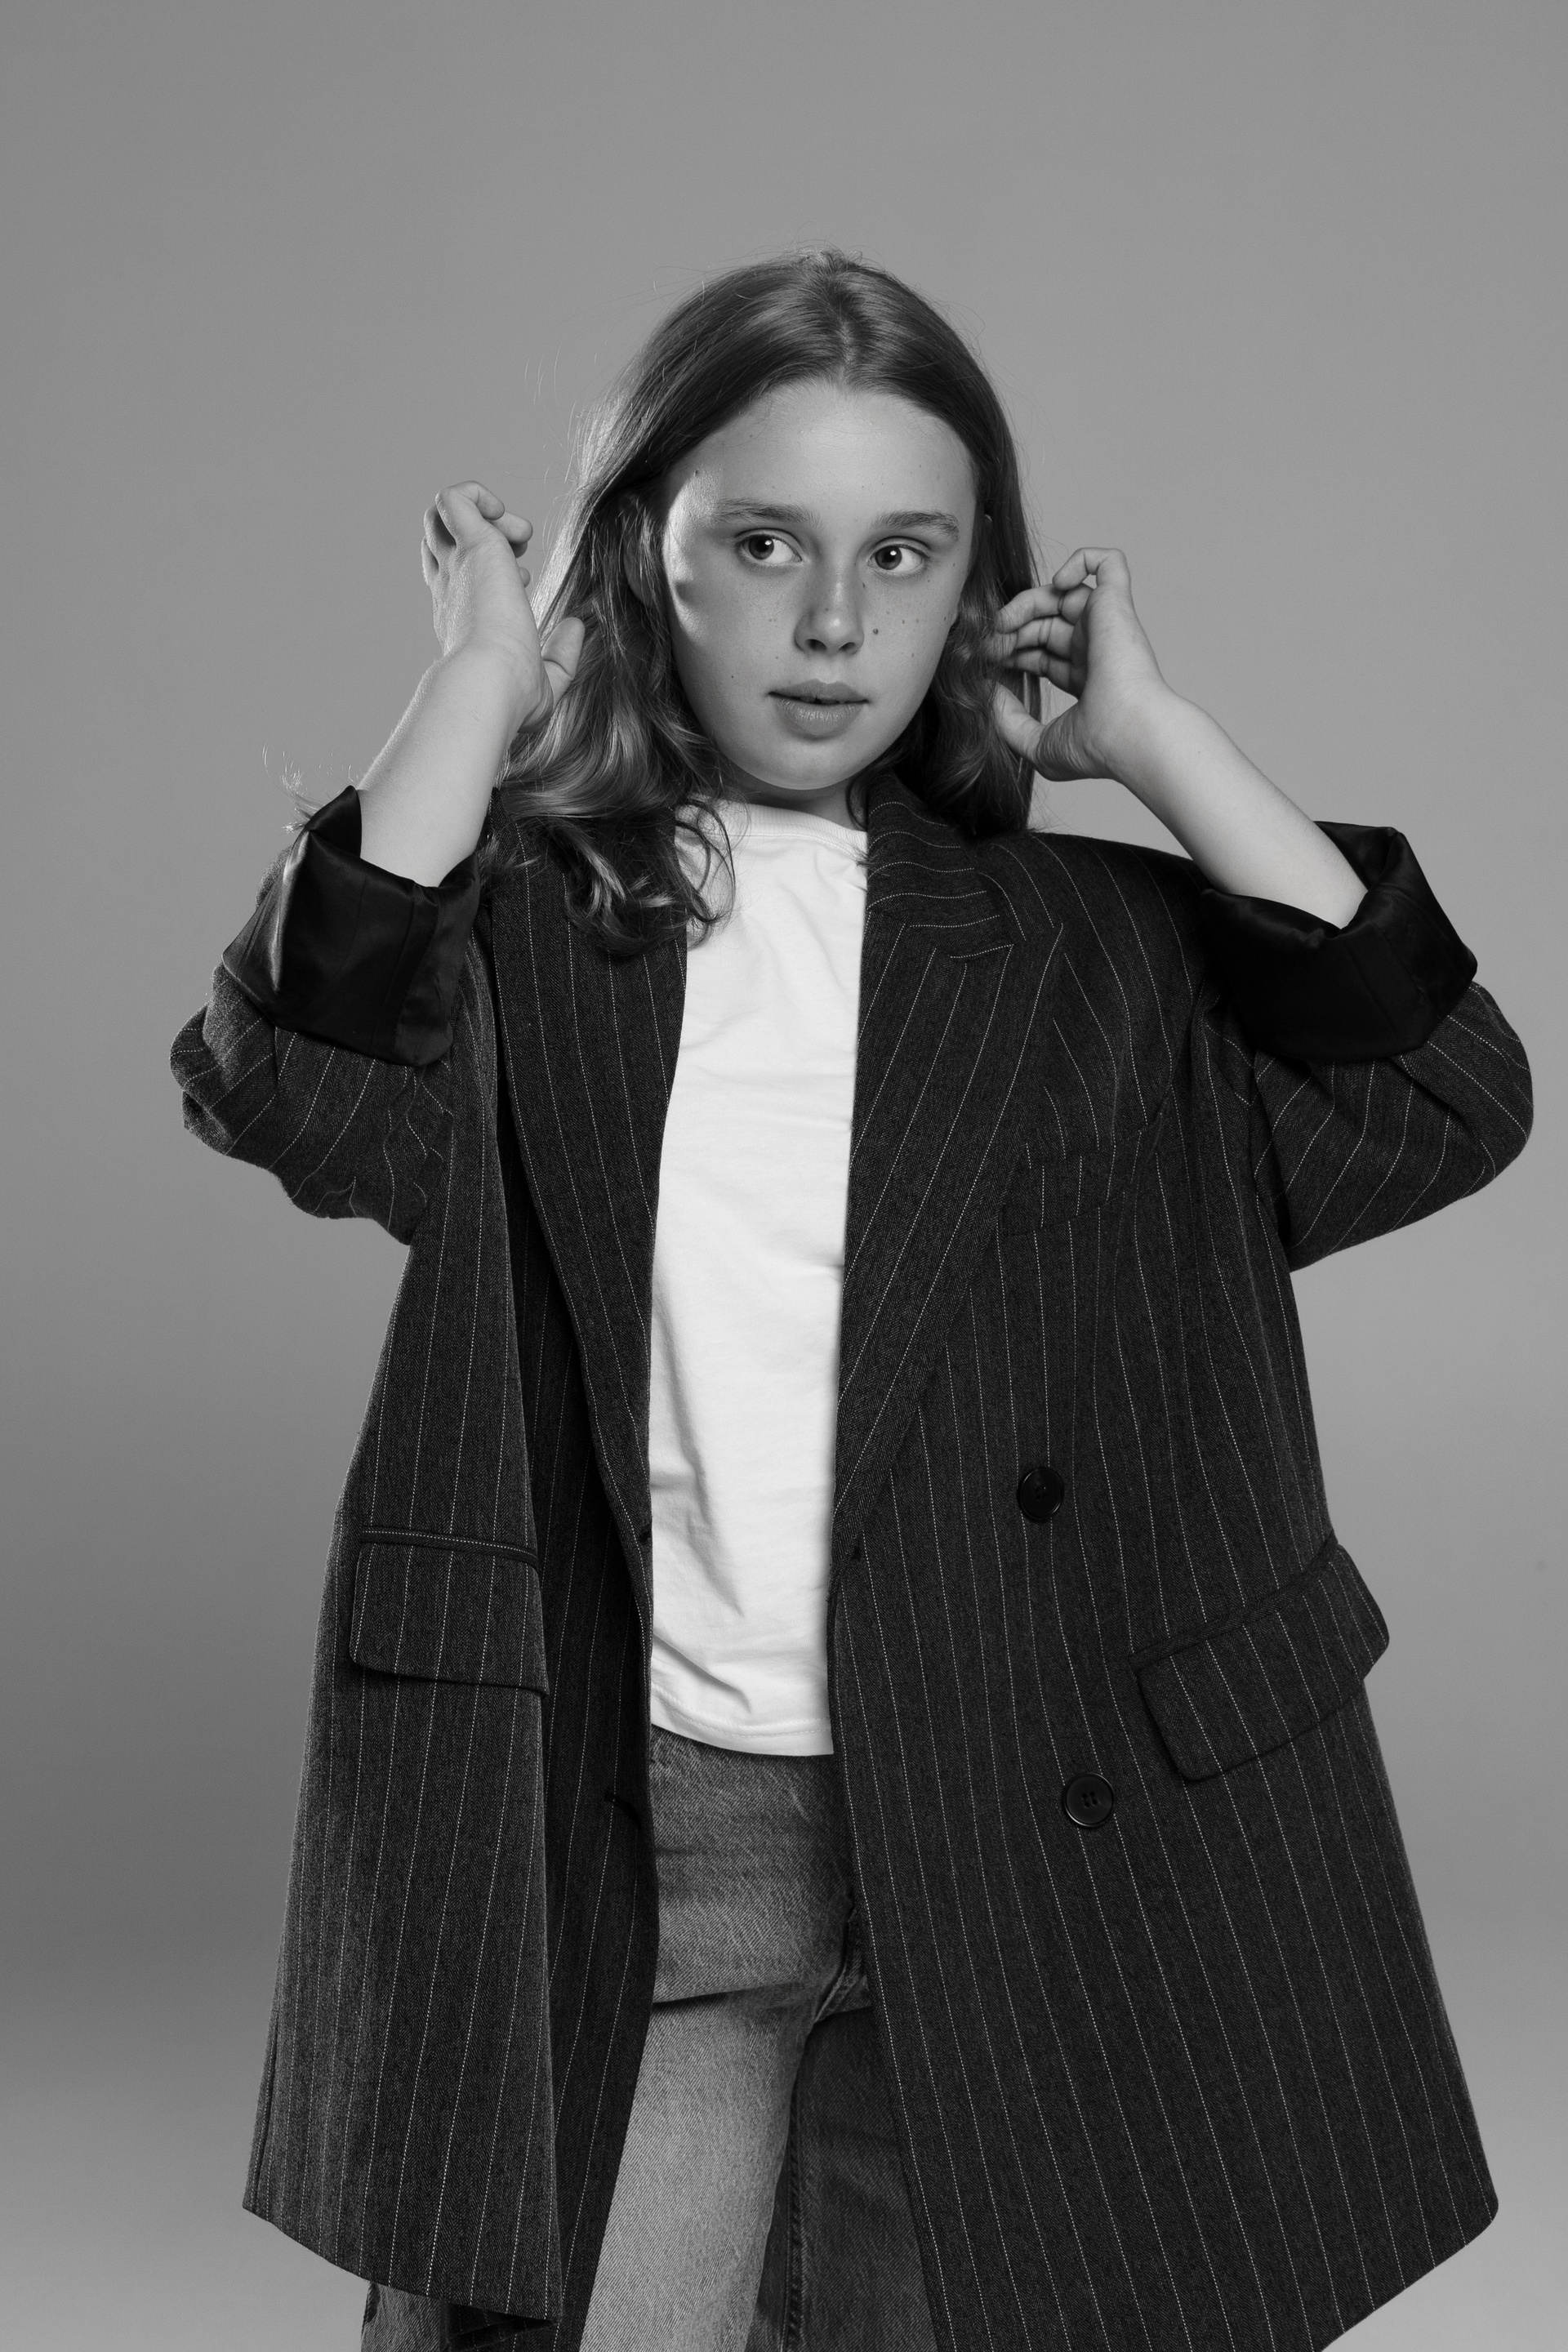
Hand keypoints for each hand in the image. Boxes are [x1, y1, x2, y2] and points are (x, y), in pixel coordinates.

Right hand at [420, 481, 583, 734]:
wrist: (489, 685)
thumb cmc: (511, 696)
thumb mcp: (546, 679)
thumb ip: (561, 654)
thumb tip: (575, 626)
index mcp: (462, 620)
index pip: (460, 579)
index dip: (495, 571)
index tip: (524, 586)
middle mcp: (452, 590)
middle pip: (443, 543)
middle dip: (481, 534)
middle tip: (518, 554)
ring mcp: (456, 568)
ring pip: (440, 516)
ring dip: (479, 513)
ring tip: (514, 535)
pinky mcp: (470, 547)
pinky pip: (452, 497)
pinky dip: (475, 494)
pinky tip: (503, 518)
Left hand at [989, 548, 1173, 782]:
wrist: (1131, 735)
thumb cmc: (1097, 748)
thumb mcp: (1038, 745)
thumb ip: (1009, 722)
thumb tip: (990, 694)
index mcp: (1085, 679)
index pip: (1041, 653)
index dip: (1009, 652)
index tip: (984, 662)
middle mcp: (1097, 649)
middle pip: (1044, 623)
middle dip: (1009, 631)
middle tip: (984, 645)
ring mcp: (1108, 625)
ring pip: (1062, 593)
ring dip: (1025, 602)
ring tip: (1002, 622)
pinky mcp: (1117, 605)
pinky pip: (1108, 562)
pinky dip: (1081, 561)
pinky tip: (1057, 583)